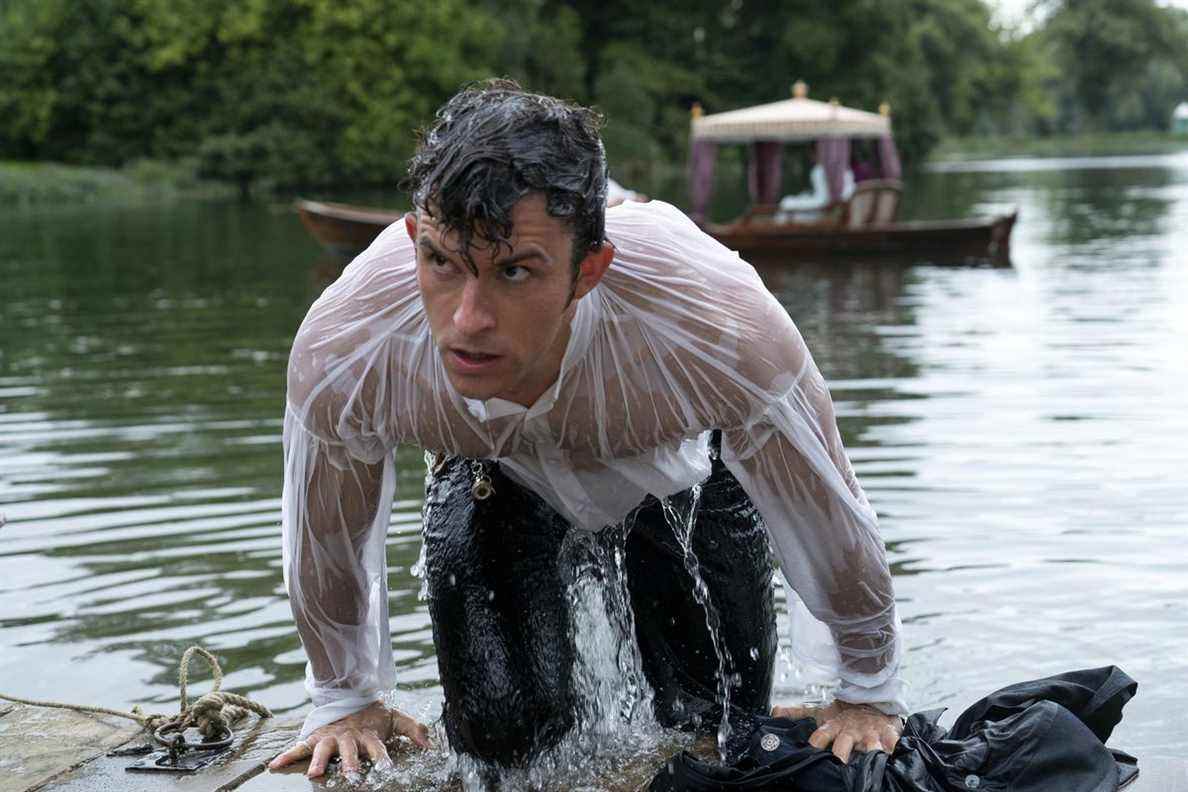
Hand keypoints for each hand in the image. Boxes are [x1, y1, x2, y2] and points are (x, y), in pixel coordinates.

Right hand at [268, 702, 430, 777]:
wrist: (350, 697)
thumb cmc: (375, 716)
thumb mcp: (396, 719)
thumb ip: (413, 729)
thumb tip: (429, 744)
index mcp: (368, 735)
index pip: (377, 748)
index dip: (382, 757)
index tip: (386, 768)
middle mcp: (348, 738)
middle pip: (349, 751)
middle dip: (349, 763)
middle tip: (351, 776)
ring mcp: (330, 738)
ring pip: (323, 750)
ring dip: (318, 762)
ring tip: (314, 775)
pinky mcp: (315, 738)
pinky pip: (299, 747)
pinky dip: (286, 756)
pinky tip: (274, 766)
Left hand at [771, 701, 901, 762]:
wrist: (870, 699)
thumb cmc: (843, 713)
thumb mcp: (820, 712)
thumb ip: (797, 714)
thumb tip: (774, 712)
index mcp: (833, 726)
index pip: (821, 735)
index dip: (816, 741)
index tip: (812, 748)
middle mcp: (850, 731)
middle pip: (844, 744)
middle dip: (841, 753)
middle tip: (839, 762)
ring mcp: (869, 733)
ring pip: (870, 745)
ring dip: (871, 751)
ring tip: (872, 759)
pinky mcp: (887, 733)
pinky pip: (894, 741)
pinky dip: (895, 747)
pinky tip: (895, 753)